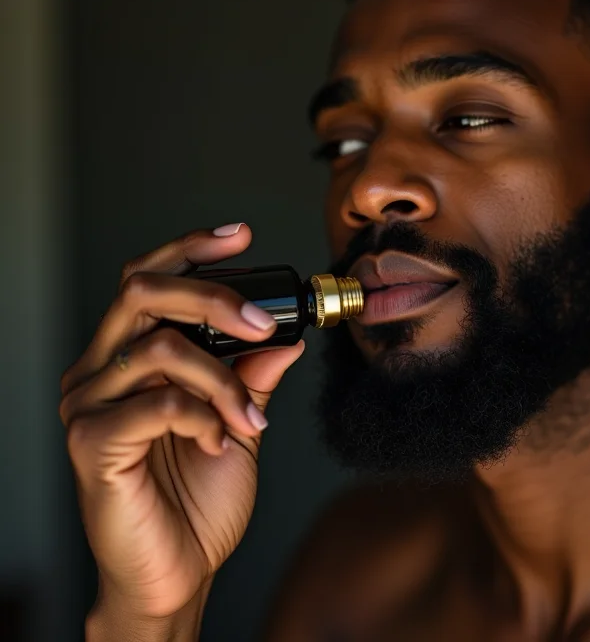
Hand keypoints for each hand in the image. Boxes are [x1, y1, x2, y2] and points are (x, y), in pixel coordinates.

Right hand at [60, 224, 304, 619]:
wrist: (177, 571)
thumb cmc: (198, 500)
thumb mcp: (238, 423)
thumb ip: (251, 379)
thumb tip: (282, 340)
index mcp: (129, 358)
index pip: (148, 279)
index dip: (191, 249)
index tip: (241, 236)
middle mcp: (100, 371)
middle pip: (143, 292)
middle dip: (212, 296)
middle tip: (260, 322)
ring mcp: (89, 404)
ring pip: (159, 348)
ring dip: (222, 378)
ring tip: (249, 416)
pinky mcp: (90, 442)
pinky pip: (157, 403)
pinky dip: (204, 415)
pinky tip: (219, 440)